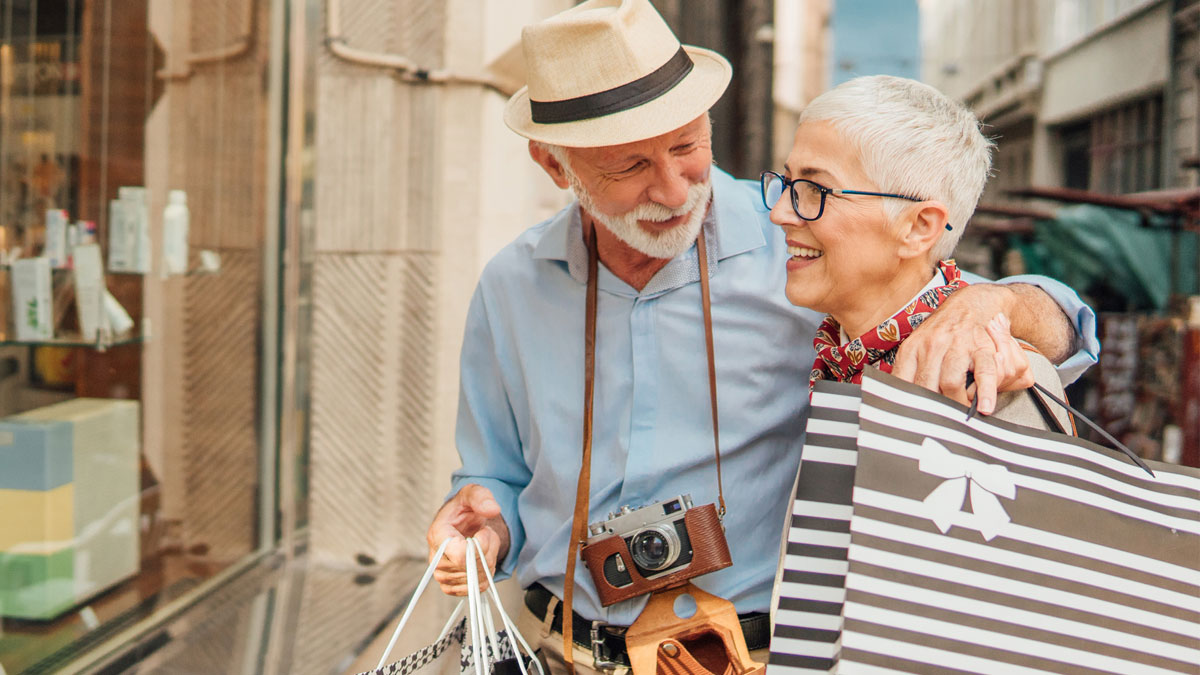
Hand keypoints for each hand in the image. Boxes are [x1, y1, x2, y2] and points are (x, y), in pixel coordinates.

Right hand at [426, 484, 510, 595]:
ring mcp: (442, 576)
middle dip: (488, 551)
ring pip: (479, 579)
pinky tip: (479, 559)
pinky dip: (485, 574)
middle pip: (473, 569)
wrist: (461, 524)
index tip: (483, 531)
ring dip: (489, 561)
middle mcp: (435, 560)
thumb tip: (493, 509)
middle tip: (484, 535)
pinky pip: (478, 588)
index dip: (480, 546)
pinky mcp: (451, 587)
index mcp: (437, 535)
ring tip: (481, 544)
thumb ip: (481, 497)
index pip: (461, 556)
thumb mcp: (472, 494)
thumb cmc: (465, 509)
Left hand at [892, 285, 1031, 413]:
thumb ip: (907, 372)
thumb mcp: (916, 347)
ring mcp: (958, 346)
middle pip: (926, 386)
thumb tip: (896, 401)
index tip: (908, 421)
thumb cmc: (940, 333)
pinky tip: (985, 408)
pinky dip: (985, 392)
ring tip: (958, 416)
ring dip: (955, 404)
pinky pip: (984, 373)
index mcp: (912, 349)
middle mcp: (932, 346)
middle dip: (932, 409)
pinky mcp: (982, 347)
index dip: (905, 404)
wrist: (969, 304)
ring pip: (951, 382)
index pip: (902, 382)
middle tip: (936, 424)